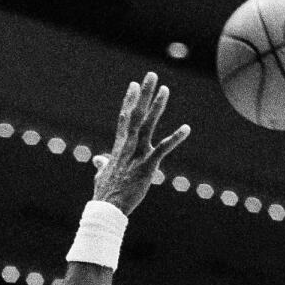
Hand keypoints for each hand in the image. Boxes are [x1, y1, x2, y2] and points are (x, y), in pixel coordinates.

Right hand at [92, 73, 188, 214]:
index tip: (133, 85)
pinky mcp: (147, 166)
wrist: (107, 209)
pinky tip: (187, 128)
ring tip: (165, 89)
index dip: (129, 100)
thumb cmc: (105, 195)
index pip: (124, 118)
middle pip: (136, 114)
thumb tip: (97, 161)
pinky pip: (163, 149)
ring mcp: (137, 155)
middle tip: (151, 75)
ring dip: (157, 106)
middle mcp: (128, 146)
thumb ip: (102, 166)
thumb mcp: (102, 176)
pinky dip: (175, 138)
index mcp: (119, 147)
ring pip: (148, 125)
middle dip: (144, 94)